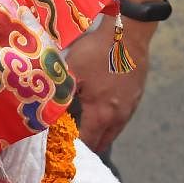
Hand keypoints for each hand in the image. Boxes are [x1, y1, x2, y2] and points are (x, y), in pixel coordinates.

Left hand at [64, 17, 153, 151]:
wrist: (128, 34)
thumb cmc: (96, 53)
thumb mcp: (71, 73)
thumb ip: (59, 95)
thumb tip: (46, 113)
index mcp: (101, 114)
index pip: (87, 142)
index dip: (74, 147)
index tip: (61, 148)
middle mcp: (118, 116)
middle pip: (102, 142)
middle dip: (87, 146)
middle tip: (71, 144)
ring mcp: (131, 107)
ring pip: (114, 131)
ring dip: (100, 135)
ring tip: (84, 134)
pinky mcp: (137, 97)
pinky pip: (122, 119)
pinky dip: (110, 124)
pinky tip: (100, 117)